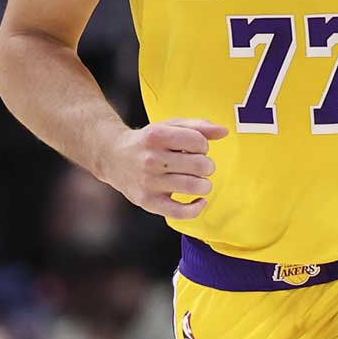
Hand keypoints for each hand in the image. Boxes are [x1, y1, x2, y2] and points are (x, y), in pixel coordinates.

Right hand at [100, 118, 226, 219]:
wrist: (113, 157)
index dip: (203, 145)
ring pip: (194, 186)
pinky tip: (199, 200)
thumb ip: (198, 126)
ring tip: (198, 180)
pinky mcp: (148, 202)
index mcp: (156, 136)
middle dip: (207, 165)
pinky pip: (181, 212)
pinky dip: (197, 208)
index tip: (195, 148)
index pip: (198, 141)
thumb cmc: (148, 141)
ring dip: (204, 184)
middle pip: (199, 165)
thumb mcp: (168, 126)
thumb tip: (224, 132)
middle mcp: (151, 159)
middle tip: (199, 166)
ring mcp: (149, 182)